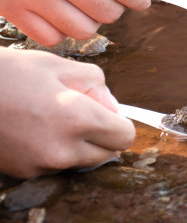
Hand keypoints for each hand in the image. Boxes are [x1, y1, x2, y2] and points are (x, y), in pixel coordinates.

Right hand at [0, 48, 134, 178]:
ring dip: (80, 144)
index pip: (124, 136)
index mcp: (79, 120)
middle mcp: (63, 149)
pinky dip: (57, 150)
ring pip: (82, 161)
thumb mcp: (60, 66)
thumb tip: (111, 104)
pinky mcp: (24, 172)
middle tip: (83, 110)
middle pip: (106, 153)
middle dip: (103, 134)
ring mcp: (42, 165)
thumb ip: (97, 85)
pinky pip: (56, 165)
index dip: (121, 122)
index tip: (109, 111)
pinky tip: (38, 128)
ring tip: (56, 117)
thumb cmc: (11, 74)